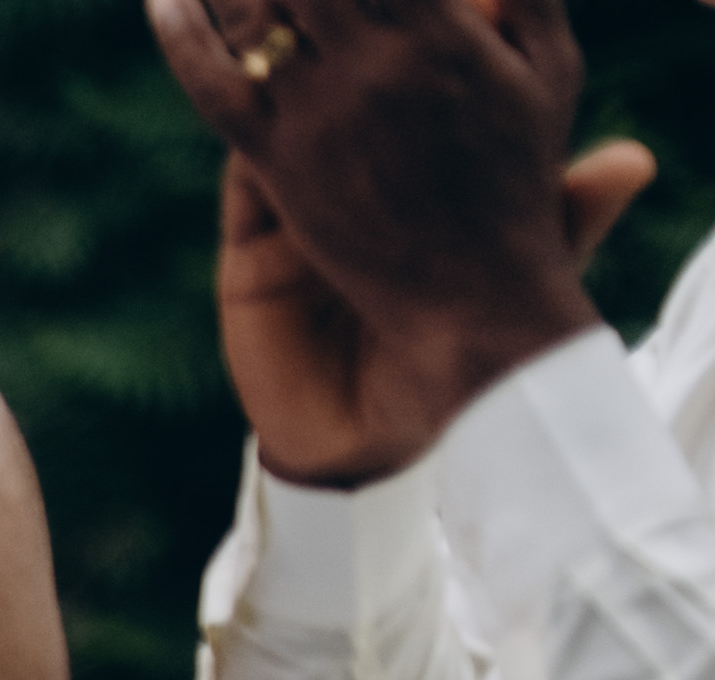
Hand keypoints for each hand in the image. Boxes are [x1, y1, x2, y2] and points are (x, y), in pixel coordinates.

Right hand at [148, 0, 640, 482]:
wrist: (370, 446)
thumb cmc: (453, 363)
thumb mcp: (522, 283)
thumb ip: (567, 215)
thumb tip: (632, 160)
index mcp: (440, 165)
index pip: (446, 72)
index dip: (460, 20)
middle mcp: (371, 167)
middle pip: (360, 69)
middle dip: (364, 21)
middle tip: (384, 4)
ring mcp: (307, 194)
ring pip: (292, 101)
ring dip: (287, 47)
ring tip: (301, 16)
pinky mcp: (254, 236)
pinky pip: (242, 160)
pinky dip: (236, 106)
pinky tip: (239, 63)